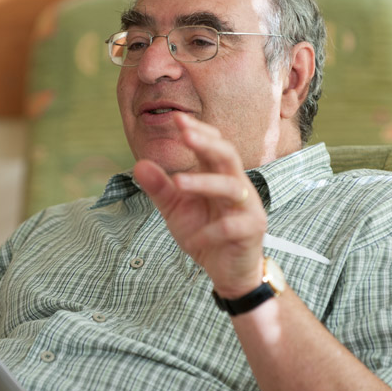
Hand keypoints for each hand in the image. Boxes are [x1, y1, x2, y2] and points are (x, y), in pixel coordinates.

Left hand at [133, 113, 266, 297]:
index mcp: (218, 176)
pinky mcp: (252, 231)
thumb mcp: (175, 210)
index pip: (213, 145)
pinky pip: (232, 226)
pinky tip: (193, 239)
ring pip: (231, 186)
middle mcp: (236, 186)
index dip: (198, 131)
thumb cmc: (205, 234)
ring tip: (178, 183)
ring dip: (204, 183)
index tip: (177, 118)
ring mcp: (247, 207)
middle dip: (207, 143)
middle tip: (185, 135)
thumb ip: (160, 188)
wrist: (228, 272)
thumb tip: (138, 164)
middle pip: (228, 156)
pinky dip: (210, 232)